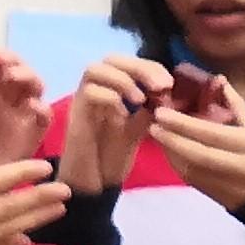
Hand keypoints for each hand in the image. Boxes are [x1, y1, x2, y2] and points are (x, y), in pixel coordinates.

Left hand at [0, 52, 49, 178]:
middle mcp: (7, 105)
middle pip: (21, 75)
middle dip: (16, 63)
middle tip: (4, 64)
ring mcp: (20, 121)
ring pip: (35, 91)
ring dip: (30, 78)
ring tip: (14, 77)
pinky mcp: (31, 140)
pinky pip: (44, 120)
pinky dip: (42, 108)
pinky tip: (30, 106)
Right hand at [52, 54, 164, 197]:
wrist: (92, 187)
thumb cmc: (113, 157)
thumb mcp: (140, 128)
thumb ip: (151, 108)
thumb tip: (166, 90)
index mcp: (110, 89)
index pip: (128, 61)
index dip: (150, 66)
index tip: (169, 83)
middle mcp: (94, 89)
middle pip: (111, 58)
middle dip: (139, 67)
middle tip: (160, 86)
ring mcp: (82, 102)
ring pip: (93, 69)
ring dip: (122, 78)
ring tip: (141, 100)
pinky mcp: (75, 118)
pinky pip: (88, 93)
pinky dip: (110, 97)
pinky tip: (124, 114)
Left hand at [153, 78, 244, 213]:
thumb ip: (235, 105)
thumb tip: (218, 79)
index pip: (211, 134)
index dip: (184, 124)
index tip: (162, 113)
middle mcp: (236, 165)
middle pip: (196, 153)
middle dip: (171, 139)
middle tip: (153, 124)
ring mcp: (225, 183)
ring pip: (190, 169)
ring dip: (170, 152)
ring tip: (157, 134)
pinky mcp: (215, 196)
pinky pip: (191, 179)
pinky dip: (177, 164)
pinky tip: (169, 151)